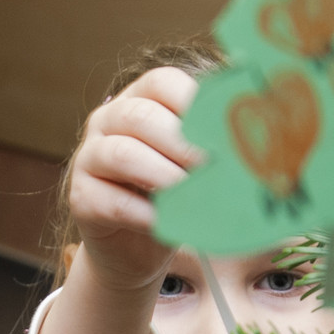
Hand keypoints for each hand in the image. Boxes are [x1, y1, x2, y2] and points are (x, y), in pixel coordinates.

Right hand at [65, 67, 202, 295]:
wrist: (134, 250)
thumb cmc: (171, 197)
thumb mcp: (191, 165)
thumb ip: (208, 145)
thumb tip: (252, 141)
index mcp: (138, 100)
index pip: (162, 83)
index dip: (193, 102)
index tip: (223, 132)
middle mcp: (106, 121)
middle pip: (140, 116)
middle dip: (182, 143)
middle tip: (212, 167)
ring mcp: (88, 158)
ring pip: (121, 154)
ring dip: (163, 175)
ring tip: (192, 195)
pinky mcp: (80, 198)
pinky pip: (111, 200)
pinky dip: (144, 213)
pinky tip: (167, 222)